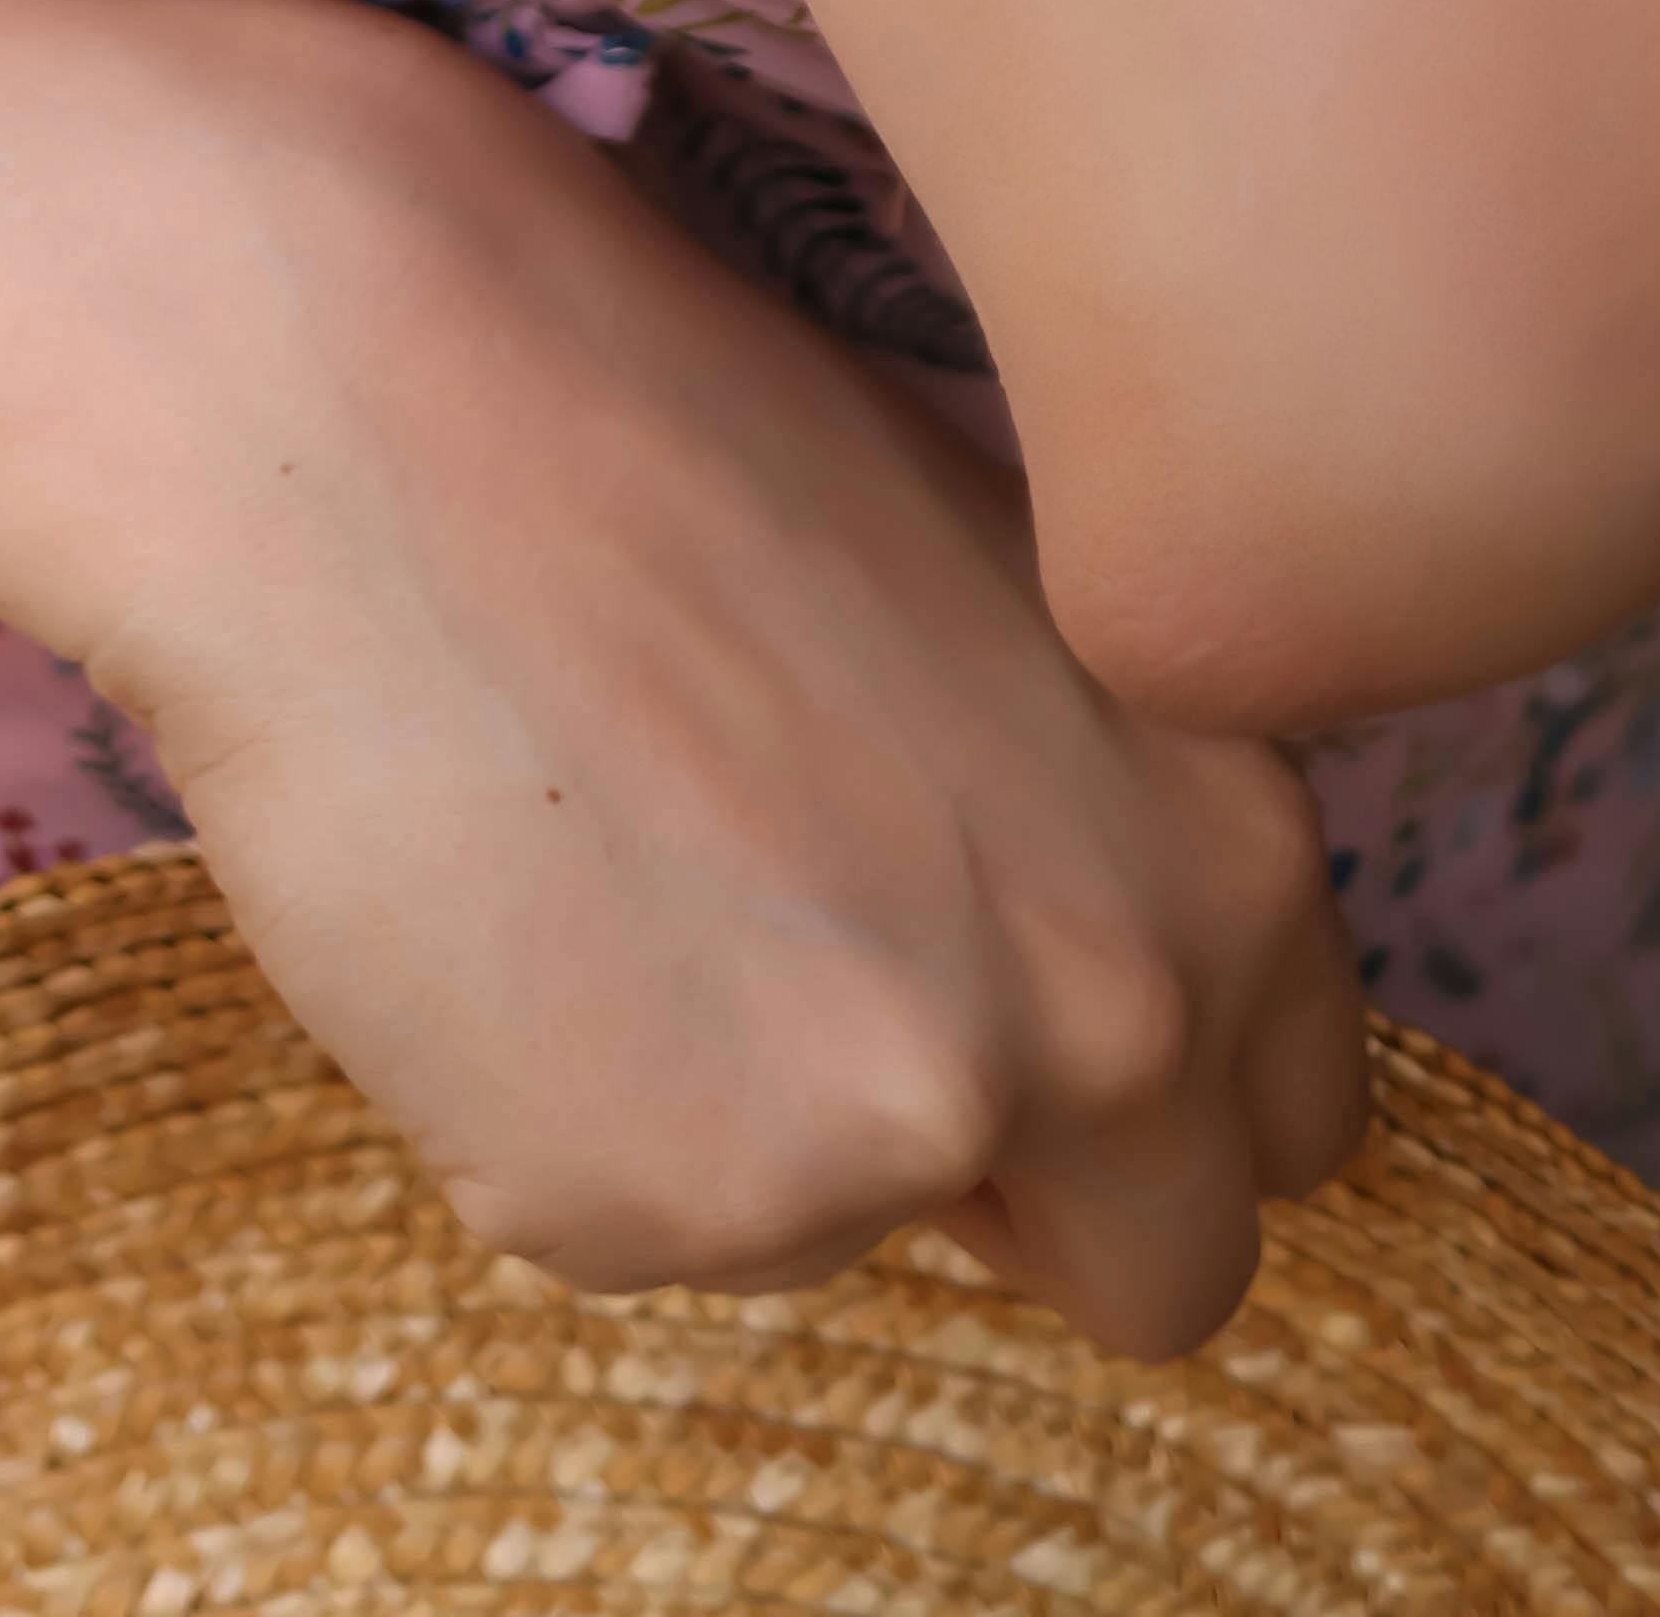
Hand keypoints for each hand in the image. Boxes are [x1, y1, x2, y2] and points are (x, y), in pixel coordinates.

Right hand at [13, 0, 1370, 1356]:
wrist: (364, 388)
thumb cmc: (661, 430)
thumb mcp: (997, 600)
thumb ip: (1093, 827)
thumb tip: (1070, 986)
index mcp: (1226, 841)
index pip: (1295, 1122)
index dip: (1159, 1083)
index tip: (1026, 1001)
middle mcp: (1119, 1016)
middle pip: (1166, 1272)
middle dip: (1025, 1187)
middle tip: (832, 989)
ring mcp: (895, 1131)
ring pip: (861, 1231)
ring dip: (764, 1117)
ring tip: (620, 865)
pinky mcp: (667, 1207)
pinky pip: (646, 1225)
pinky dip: (577, 1113)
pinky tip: (513, 905)